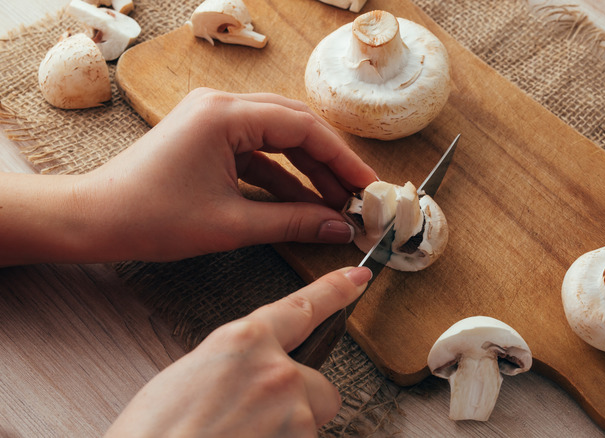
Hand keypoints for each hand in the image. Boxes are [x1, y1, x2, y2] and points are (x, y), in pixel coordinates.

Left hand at [0, 88, 377, 264]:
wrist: (95, 219)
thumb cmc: (151, 217)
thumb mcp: (231, 225)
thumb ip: (293, 222)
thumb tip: (338, 228)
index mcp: (225, 116)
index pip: (303, 127)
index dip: (341, 158)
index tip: (365, 187)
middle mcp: (221, 106)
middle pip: (295, 126)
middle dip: (328, 163)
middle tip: (356, 195)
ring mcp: (214, 120)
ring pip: (278, 139)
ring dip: (307, 171)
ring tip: (336, 204)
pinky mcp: (208, 138)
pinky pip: (257, 152)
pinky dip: (280, 177)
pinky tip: (303, 204)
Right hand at [104, 266, 371, 437]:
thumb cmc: (154, 434)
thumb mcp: (188, 378)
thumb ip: (233, 366)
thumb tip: (247, 378)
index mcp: (242, 342)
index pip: (301, 308)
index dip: (334, 290)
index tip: (357, 278)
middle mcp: (276, 370)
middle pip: (319, 383)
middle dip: (300, 402)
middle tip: (257, 421)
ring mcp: (293, 410)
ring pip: (311, 421)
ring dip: (287, 432)